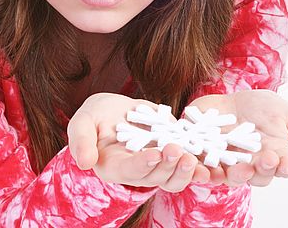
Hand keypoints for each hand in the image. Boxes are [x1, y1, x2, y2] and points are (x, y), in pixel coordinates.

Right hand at [67, 92, 211, 191]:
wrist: (116, 111)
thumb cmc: (96, 116)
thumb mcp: (83, 121)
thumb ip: (80, 139)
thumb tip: (84, 162)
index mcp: (113, 165)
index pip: (127, 170)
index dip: (140, 164)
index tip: (153, 154)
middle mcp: (136, 171)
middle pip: (153, 176)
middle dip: (167, 165)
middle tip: (177, 150)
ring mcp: (156, 165)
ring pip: (172, 177)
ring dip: (184, 171)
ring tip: (193, 158)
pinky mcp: (172, 154)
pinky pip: (186, 165)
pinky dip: (197, 166)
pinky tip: (207, 163)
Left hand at [186, 90, 287, 187]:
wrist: (231, 99)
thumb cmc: (263, 110)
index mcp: (273, 158)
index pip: (279, 167)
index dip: (281, 166)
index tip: (282, 161)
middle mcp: (250, 166)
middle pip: (255, 176)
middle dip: (259, 170)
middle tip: (262, 160)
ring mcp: (226, 164)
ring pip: (229, 177)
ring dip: (234, 175)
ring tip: (238, 167)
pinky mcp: (203, 157)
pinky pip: (201, 168)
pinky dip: (200, 170)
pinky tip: (202, 166)